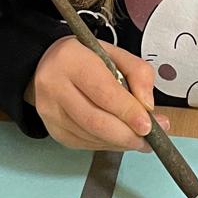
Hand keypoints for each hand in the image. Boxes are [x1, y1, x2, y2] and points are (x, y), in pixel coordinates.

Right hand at [29, 36, 168, 151]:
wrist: (48, 66)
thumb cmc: (83, 59)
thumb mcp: (114, 52)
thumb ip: (138, 72)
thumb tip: (147, 105)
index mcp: (71, 59)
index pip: (104, 92)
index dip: (128, 112)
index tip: (148, 124)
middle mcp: (54, 86)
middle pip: (96, 121)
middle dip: (127, 134)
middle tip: (149, 138)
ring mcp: (50, 111)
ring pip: (91, 136)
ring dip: (120, 142)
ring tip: (139, 138)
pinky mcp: (53, 129)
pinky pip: (85, 144)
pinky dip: (107, 144)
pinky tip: (118, 138)